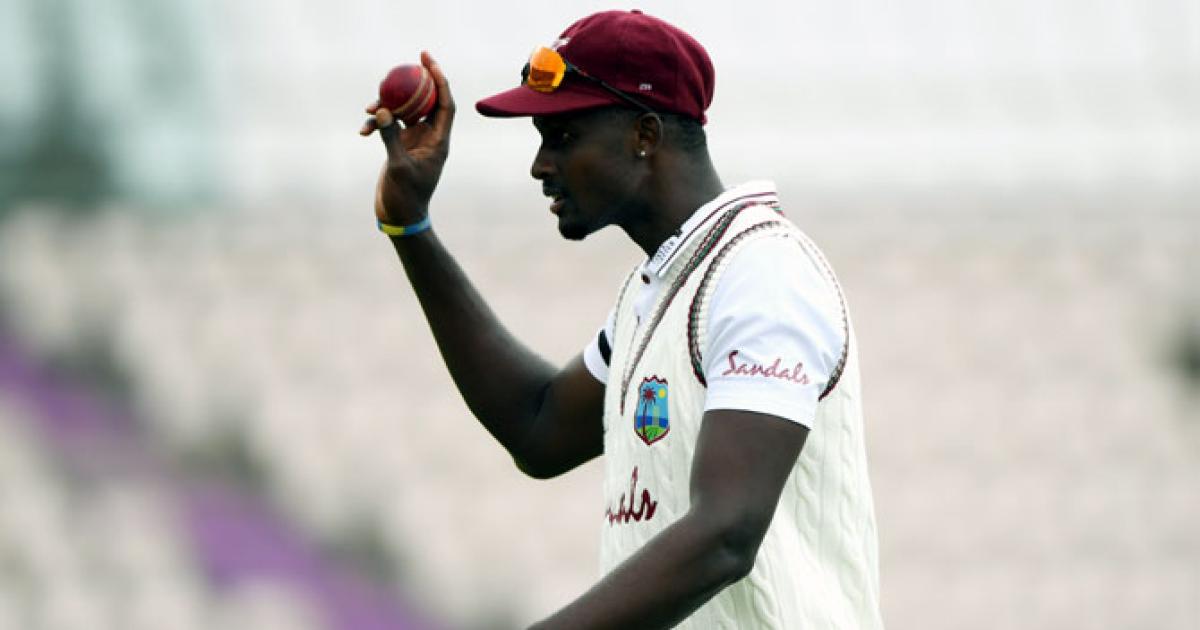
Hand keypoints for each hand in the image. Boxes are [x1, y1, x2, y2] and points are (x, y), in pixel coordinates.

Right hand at [360, 50, 455, 224]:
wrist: (399, 216)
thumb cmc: (406, 197)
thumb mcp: (398, 166)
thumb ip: (391, 137)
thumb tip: (384, 110)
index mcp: (438, 141)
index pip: (444, 103)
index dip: (439, 80)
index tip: (428, 61)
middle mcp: (429, 138)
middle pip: (425, 101)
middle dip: (414, 82)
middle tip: (403, 63)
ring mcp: (414, 141)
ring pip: (403, 112)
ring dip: (386, 106)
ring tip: (368, 107)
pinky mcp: (400, 146)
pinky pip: (389, 126)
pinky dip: (376, 125)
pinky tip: (363, 131)